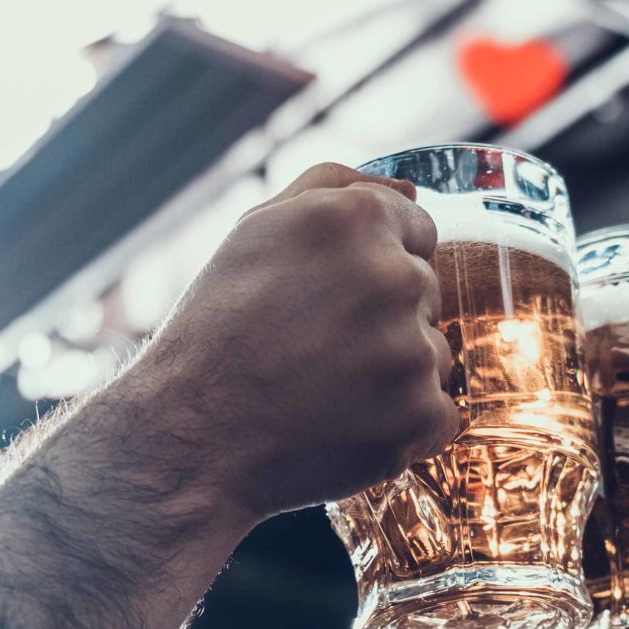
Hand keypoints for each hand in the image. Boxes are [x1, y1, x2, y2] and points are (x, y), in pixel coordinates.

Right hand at [120, 164, 458, 524]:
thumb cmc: (214, 334)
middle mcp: (393, 276)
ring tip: (326, 392)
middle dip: (385, 320)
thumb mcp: (253, 234)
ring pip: (433, 355)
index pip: (416, 231)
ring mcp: (412, 350)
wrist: (190, 439)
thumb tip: (409, 190)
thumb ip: (331, 189)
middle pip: (425, 294)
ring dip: (396, 375)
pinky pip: (438, 415)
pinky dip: (402, 428)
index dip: (372, 269)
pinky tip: (346, 427)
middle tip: (316, 351)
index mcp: (356, 219)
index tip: (331, 301)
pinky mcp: (419, 416)